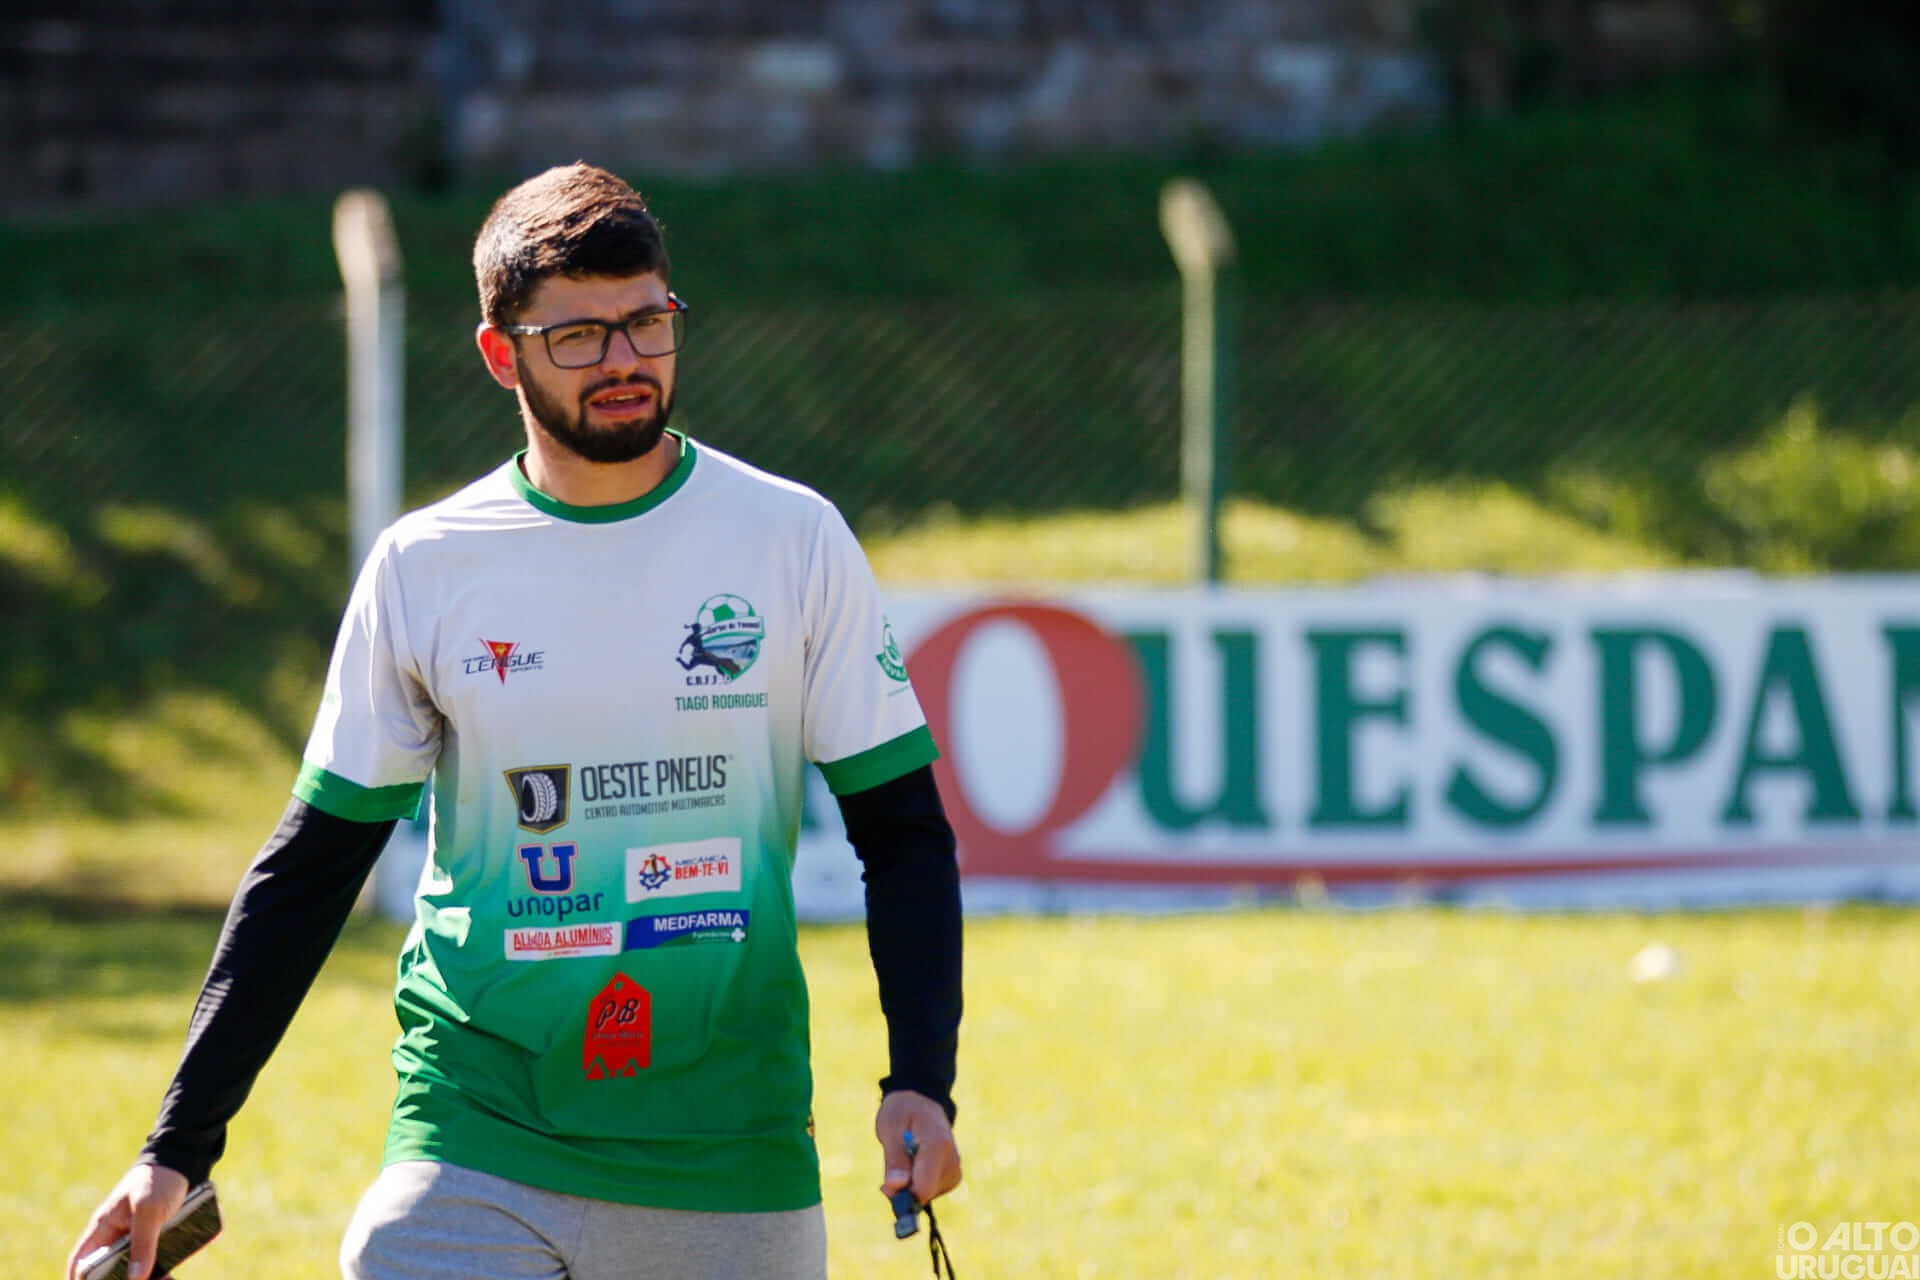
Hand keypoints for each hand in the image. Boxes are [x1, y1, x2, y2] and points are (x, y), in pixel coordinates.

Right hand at [65, 1163, 188, 1279]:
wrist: (184, 1162)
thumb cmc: (159, 1180)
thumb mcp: (150, 1210)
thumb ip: (142, 1243)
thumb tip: (135, 1279)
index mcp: (103, 1227)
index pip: (80, 1260)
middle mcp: (116, 1236)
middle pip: (109, 1270)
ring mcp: (135, 1238)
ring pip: (134, 1269)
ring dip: (147, 1277)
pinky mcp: (155, 1238)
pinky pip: (154, 1261)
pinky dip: (162, 1270)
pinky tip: (171, 1276)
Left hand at [875, 1089, 961, 1207]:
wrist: (921, 1100)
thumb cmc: (902, 1111)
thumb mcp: (890, 1128)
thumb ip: (894, 1159)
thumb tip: (896, 1187)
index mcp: (937, 1146)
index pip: (923, 1189)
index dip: (901, 1194)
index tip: (885, 1185)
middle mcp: (952, 1160)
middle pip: (924, 1195)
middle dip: (904, 1189)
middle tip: (893, 1167)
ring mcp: (955, 1169)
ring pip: (927, 1196)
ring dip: (910, 1185)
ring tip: (905, 1158)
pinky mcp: (953, 1175)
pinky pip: (931, 1192)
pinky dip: (918, 1184)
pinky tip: (913, 1165)